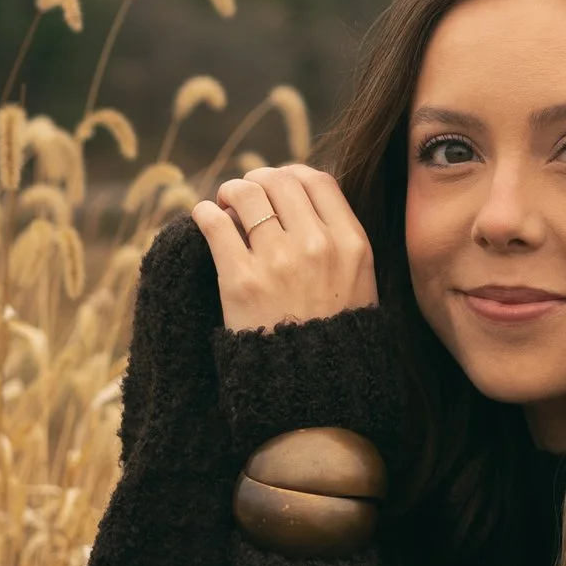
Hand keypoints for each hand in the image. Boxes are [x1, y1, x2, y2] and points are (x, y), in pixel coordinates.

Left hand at [192, 165, 378, 332]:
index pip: (317, 180)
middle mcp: (317, 245)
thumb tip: (304, 200)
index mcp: (352, 244)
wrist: (313, 391)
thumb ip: (340, 241)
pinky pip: (215, 223)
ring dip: (230, 192)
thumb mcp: (360, 283)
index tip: (277, 186)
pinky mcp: (240, 279)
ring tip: (225, 206)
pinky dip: (205, 213)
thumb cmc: (334, 338)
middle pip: (279, 180)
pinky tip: (205, 220)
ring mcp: (278, 261)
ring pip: (245, 193)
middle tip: (244, 196)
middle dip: (257, 181)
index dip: (292, 175)